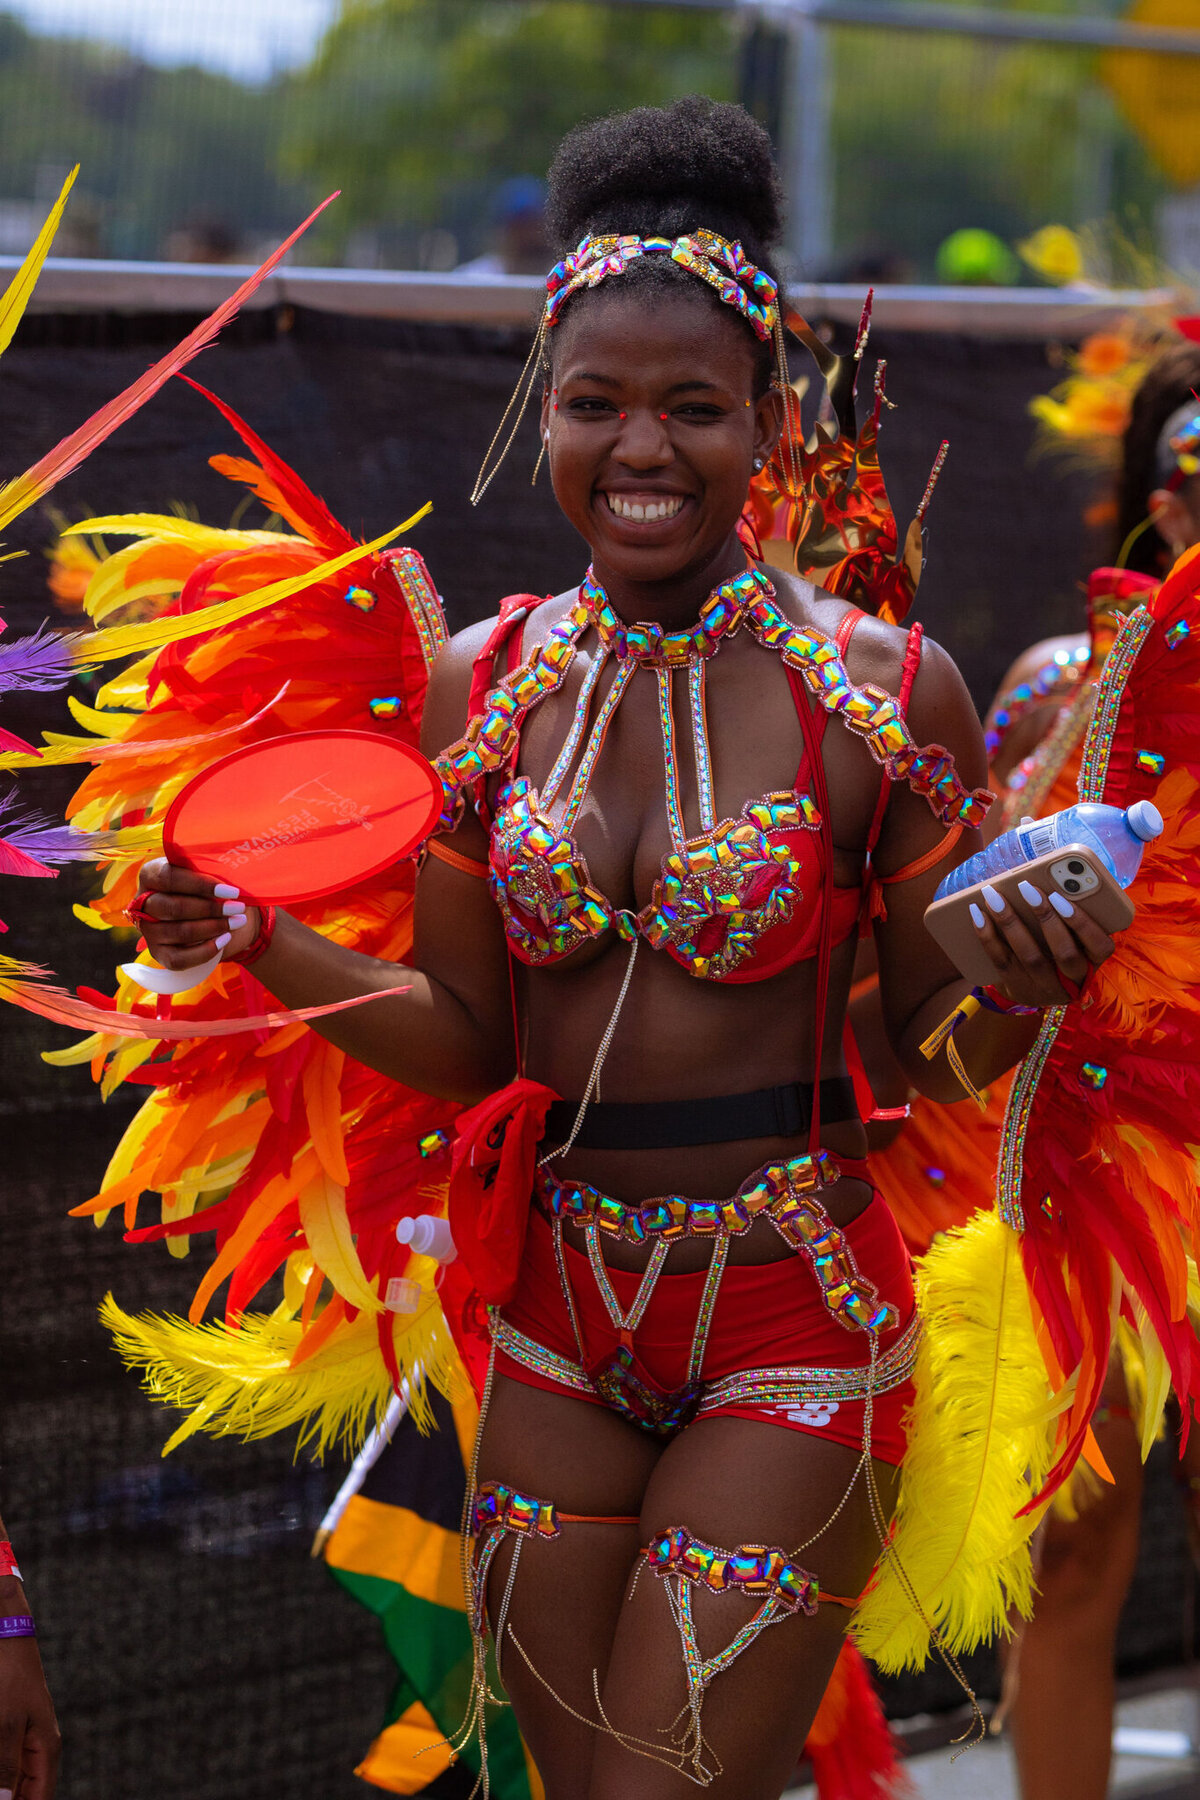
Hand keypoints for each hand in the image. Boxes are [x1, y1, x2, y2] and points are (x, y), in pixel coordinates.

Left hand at [0, 1638, 59, 1799]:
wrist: (3, 1636)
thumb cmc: (8, 1676)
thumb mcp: (6, 1724)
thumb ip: (5, 1767)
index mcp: (46, 1749)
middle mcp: (37, 1749)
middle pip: (23, 1790)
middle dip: (8, 1794)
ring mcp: (21, 1741)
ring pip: (9, 1778)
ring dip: (1, 1781)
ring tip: (0, 1766)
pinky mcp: (7, 1732)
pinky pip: (4, 1762)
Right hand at [131, 859, 259, 970]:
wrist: (215, 916)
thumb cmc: (211, 888)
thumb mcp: (209, 873)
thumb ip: (210, 870)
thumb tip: (228, 870)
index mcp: (151, 875)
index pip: (169, 877)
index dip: (200, 884)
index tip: (230, 891)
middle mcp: (143, 903)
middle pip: (173, 907)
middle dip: (210, 908)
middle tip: (237, 908)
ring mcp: (148, 930)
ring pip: (179, 931)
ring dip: (213, 927)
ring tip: (237, 921)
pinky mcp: (158, 953)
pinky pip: (179, 958)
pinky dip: (206, 950)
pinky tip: (225, 939)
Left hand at [969, 879, 1114, 1007]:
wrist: (1033, 986)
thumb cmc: (1057, 947)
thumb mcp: (1072, 936)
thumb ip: (1067, 913)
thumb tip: (1051, 878)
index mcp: (1094, 962)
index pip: (1101, 946)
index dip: (1082, 923)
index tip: (1060, 897)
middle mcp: (1074, 981)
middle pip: (1064, 953)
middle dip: (1045, 917)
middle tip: (1026, 887)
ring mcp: (1045, 989)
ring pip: (1030, 958)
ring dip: (1010, 922)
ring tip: (994, 896)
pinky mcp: (1018, 990)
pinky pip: (1002, 963)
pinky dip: (988, 936)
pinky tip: (978, 914)